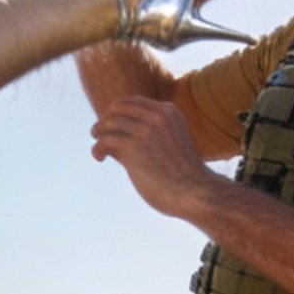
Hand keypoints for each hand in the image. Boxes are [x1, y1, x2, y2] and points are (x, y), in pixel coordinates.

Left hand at [89, 94, 215, 218]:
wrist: (195, 192)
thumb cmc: (184, 177)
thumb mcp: (173, 145)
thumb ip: (150, 137)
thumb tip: (115, 142)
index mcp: (169, 112)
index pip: (134, 102)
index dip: (118, 112)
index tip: (112, 125)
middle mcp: (157, 115)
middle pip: (118, 107)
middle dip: (106, 120)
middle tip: (99, 133)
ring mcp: (146, 129)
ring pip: (109, 123)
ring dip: (98, 134)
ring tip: (98, 149)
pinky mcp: (133, 146)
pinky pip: (105, 140)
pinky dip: (97, 148)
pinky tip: (99, 158)